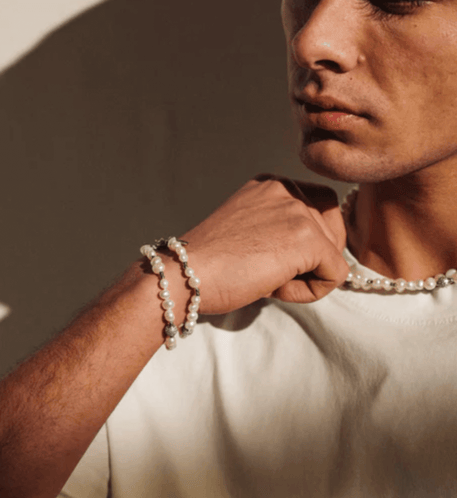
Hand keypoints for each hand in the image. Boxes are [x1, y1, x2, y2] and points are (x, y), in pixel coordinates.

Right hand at [175, 175, 349, 313]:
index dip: (302, 245)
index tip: (263, 257)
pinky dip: (308, 292)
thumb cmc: (206, 265)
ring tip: (266, 278)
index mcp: (270, 185)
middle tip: (266, 270)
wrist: (182, 275)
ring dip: (305, 276)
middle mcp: (287, 190)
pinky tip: (273, 288)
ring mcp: (298, 211)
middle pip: (333, 231)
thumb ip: (279, 227)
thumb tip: (319, 253)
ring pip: (334, 255)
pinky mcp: (307, 239)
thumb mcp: (247, 230)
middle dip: (309, 260)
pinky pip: (335, 275)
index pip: (319, 211)